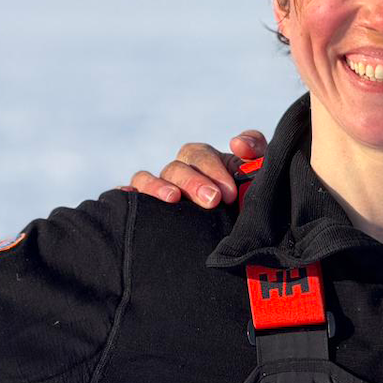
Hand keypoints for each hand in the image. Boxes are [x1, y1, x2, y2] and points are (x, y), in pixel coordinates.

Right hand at [123, 131, 268, 207]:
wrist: (240, 239)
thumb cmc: (246, 201)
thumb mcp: (256, 177)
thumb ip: (255, 154)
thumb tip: (237, 143)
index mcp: (204, 162)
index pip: (200, 155)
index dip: (212, 168)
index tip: (229, 192)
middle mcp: (178, 173)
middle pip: (177, 168)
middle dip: (194, 182)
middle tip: (213, 200)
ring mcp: (159, 190)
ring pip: (146, 179)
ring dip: (158, 186)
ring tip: (174, 199)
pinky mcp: (144, 209)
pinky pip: (129, 198)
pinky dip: (126, 195)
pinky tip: (129, 198)